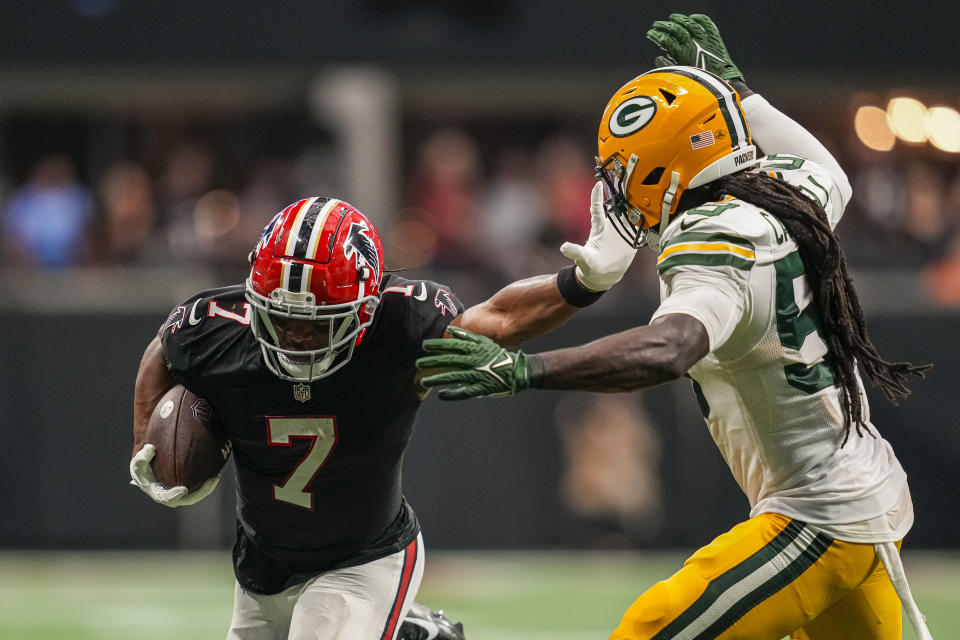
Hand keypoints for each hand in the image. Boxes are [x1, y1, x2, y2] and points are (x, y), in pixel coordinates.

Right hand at [129, 443, 220, 506]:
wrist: (149, 468)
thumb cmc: (143, 466)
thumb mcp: (139, 462)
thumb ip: (143, 456)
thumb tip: (150, 449)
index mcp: (158, 493)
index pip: (166, 498)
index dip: (174, 495)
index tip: (183, 489)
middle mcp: (171, 497)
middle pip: (187, 499)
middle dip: (200, 492)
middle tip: (212, 481)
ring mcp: (180, 494)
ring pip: (196, 495)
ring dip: (207, 488)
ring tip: (216, 477)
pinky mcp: (187, 488)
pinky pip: (199, 489)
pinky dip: (207, 484)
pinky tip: (215, 473)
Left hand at [417, 326, 533, 399]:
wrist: (518, 371)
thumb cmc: (498, 356)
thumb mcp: (484, 342)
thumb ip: (467, 336)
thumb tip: (450, 330)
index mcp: (475, 349)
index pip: (453, 345)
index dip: (438, 345)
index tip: (424, 346)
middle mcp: (475, 361)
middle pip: (450, 360)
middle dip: (433, 361)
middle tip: (418, 363)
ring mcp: (478, 375)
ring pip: (454, 376)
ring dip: (438, 379)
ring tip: (423, 381)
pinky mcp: (482, 388)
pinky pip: (465, 392)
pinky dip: (452, 394)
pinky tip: (441, 395)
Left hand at [560, 181, 637, 290]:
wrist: (602, 276)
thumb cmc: (590, 267)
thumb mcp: (582, 259)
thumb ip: (575, 252)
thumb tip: (564, 248)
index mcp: (599, 229)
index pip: (597, 209)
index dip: (597, 196)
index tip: (598, 183)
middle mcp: (611, 228)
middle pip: (616, 207)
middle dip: (621, 193)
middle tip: (626, 177)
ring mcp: (622, 233)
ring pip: (629, 214)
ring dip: (635, 205)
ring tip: (642, 190)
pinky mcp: (631, 240)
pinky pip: (639, 228)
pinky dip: (644, 220)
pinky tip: (652, 211)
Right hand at [647, 13, 742, 82]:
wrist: (722, 83)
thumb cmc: (701, 83)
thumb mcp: (681, 76)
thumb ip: (669, 67)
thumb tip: (659, 58)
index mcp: (682, 55)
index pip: (666, 40)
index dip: (657, 35)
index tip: (650, 33)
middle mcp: (692, 45)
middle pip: (676, 30)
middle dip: (664, 26)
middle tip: (656, 24)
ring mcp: (704, 40)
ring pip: (689, 24)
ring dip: (679, 19)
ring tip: (672, 17)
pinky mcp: (714, 38)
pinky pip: (706, 24)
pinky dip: (699, 18)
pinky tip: (692, 17)